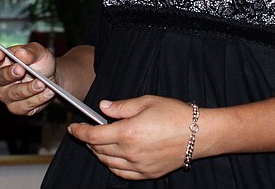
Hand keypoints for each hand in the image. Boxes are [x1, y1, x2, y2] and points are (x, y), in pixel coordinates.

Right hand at [0, 42, 55, 116]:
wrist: (52, 78)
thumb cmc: (40, 63)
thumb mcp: (39, 52)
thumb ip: (31, 51)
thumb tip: (20, 53)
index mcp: (1, 61)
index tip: (0, 53)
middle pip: (0, 77)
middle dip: (10, 74)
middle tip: (21, 69)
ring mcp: (6, 94)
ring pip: (14, 93)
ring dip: (28, 88)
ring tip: (42, 84)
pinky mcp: (17, 107)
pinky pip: (25, 105)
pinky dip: (38, 99)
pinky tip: (48, 93)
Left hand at [68, 95, 193, 179]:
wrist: (200, 134)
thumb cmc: (175, 114)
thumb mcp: (145, 102)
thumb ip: (121, 106)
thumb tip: (103, 107)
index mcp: (127, 133)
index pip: (94, 136)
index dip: (80, 132)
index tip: (73, 128)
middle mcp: (131, 153)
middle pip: (99, 150)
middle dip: (88, 141)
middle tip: (86, 131)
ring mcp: (139, 166)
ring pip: (108, 163)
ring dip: (99, 153)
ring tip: (98, 143)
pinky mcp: (148, 173)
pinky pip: (122, 173)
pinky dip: (113, 166)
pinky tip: (113, 157)